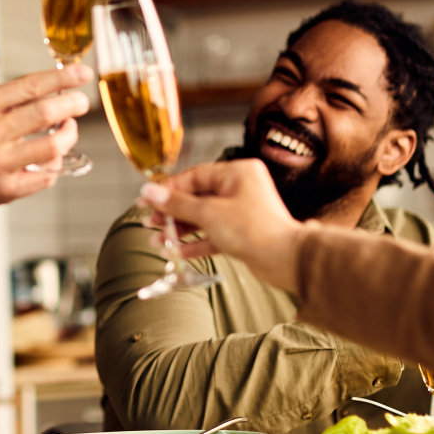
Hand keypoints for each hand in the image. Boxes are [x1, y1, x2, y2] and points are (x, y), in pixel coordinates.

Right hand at [0, 65, 90, 208]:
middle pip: (46, 112)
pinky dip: (54, 164)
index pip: (30, 86)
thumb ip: (8, 99)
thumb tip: (53, 89)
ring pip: (53, 146)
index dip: (62, 78)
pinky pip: (46, 176)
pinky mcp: (5, 189)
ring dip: (69, 135)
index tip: (83, 74)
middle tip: (82, 102)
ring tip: (68, 129)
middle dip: (73, 104)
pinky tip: (50, 157)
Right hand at [140, 159, 304, 292]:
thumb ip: (177, 203)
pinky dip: (195, 242)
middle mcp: (241, 188)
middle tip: (150, 222)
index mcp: (237, 173)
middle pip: (196, 197)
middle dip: (171, 213)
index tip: (147, 199)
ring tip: (158, 240)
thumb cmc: (255, 230)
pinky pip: (213, 233)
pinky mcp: (242, 233)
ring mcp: (242, 211)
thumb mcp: (209, 213)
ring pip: (203, 217)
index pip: (194, 176)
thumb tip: (150, 191)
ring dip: (180, 230)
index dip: (168, 189)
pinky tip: (176, 251)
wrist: (285, 260)